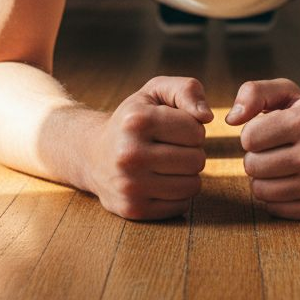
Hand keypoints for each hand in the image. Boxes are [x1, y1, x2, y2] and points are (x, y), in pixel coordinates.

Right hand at [82, 76, 213, 219]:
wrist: (92, 154)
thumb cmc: (133, 120)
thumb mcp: (155, 92)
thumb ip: (187, 90)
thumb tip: (207, 116)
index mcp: (137, 121)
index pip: (196, 131)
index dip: (192, 128)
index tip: (173, 128)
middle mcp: (130, 154)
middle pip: (197, 160)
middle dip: (190, 152)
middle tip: (169, 148)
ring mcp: (130, 185)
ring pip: (193, 185)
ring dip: (186, 174)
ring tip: (165, 164)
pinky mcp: (133, 209)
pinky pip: (181, 205)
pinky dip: (177, 194)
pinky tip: (159, 182)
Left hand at [225, 79, 299, 219]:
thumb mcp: (288, 95)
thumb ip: (254, 92)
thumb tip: (231, 120)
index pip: (248, 138)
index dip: (254, 134)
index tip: (271, 133)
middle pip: (252, 166)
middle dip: (257, 157)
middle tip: (277, 151)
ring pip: (260, 190)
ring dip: (264, 178)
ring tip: (283, 166)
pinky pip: (274, 208)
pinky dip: (276, 197)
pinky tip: (292, 182)